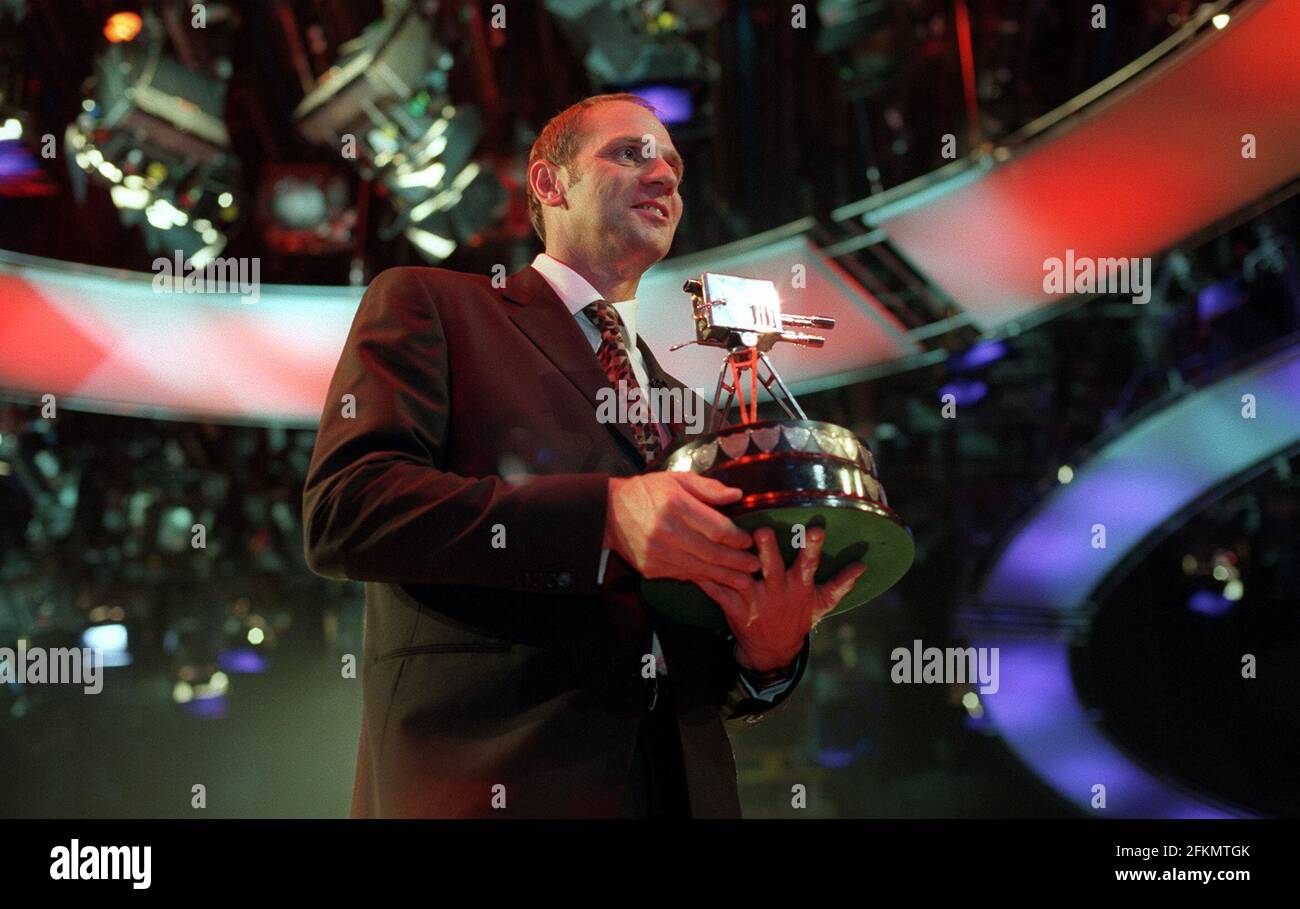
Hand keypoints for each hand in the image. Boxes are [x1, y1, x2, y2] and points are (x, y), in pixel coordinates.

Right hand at [605, 473, 760, 591]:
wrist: (609, 513)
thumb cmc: (647, 491)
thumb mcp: (677, 479)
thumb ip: (708, 487)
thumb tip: (737, 496)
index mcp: (675, 505)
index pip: (716, 528)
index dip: (737, 538)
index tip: (749, 541)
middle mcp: (667, 532)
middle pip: (712, 553)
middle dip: (738, 562)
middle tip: (756, 565)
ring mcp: (658, 554)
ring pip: (700, 569)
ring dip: (726, 577)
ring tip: (746, 580)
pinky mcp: (651, 568)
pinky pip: (684, 575)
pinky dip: (704, 579)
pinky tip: (719, 580)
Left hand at [697, 526, 864, 670]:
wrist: (773, 651)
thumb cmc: (797, 618)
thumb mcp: (821, 603)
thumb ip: (840, 583)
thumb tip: (862, 565)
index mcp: (799, 586)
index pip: (810, 564)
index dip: (813, 547)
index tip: (816, 529)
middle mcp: (777, 591)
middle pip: (772, 567)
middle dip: (767, 550)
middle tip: (761, 531)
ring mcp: (755, 600)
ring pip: (743, 577)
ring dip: (733, 561)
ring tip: (724, 542)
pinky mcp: (733, 608)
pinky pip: (718, 590)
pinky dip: (706, 577)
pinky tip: (695, 560)